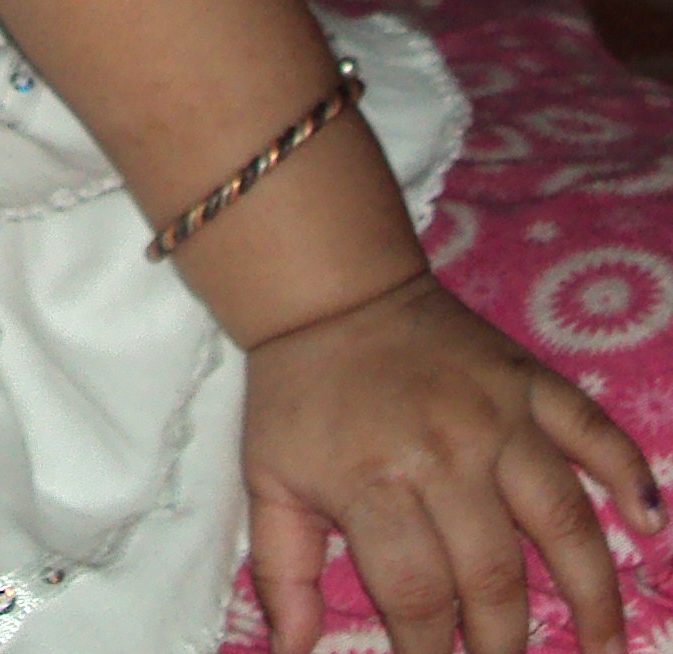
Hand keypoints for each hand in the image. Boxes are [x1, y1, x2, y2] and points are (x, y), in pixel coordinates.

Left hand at [242, 271, 664, 653]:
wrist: (326, 288)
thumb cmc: (298, 390)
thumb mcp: (269, 476)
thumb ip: (281, 569)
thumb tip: (292, 651)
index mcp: (373, 479)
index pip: (416, 595)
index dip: (429, 652)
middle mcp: (444, 453)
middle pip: (492, 576)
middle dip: (504, 641)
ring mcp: (496, 416)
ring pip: (561, 520)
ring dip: (591, 593)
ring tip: (604, 648)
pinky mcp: (528, 379)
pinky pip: (593, 429)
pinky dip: (626, 474)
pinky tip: (647, 522)